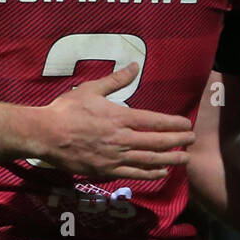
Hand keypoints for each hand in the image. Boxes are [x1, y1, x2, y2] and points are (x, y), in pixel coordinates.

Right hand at [37, 63, 193, 178]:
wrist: (46, 134)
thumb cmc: (66, 110)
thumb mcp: (90, 89)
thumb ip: (115, 80)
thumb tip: (135, 65)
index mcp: (120, 117)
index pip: (155, 121)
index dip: (174, 123)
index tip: (187, 124)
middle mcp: (122, 138)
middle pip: (158, 142)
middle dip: (179, 141)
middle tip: (192, 140)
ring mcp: (116, 157)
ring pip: (151, 160)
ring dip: (171, 159)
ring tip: (185, 158)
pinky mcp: (107, 170)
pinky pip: (135, 174)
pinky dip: (152, 174)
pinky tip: (162, 172)